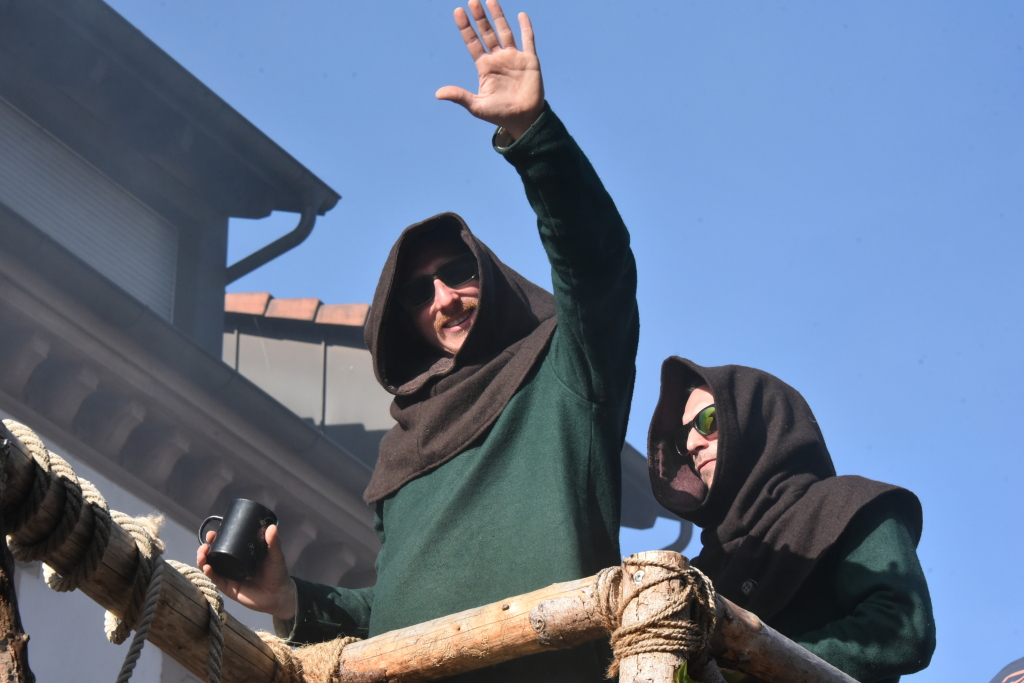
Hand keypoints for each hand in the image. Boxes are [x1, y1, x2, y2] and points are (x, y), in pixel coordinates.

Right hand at [197, 524, 295, 619]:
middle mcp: (233, 564)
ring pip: (211, 567)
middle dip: (206, 547)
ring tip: (202, 553)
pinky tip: (207, 567)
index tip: (213, 533)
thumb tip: (273, 527)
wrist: (279, 595)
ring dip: (203, 559)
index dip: (217, 538)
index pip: (226, 543)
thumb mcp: (275, 556)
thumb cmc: (277, 573)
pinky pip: (216, 580)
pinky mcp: (228, 588)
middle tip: (207, 542)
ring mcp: (229, 576)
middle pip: (214, 554)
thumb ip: (274, 542)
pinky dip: (209, 573)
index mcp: (242, 554)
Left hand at [436, 0, 544, 139]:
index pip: (473, 43)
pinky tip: (521, 15)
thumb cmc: (500, 115)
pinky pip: (528, 40)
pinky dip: (525, 28)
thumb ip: (459, 97)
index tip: (458, 11)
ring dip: (498, 16)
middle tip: (472, 0)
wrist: (524, 120)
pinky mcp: (529, 61)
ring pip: (504, 32)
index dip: (465, 27)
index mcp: (485, 67)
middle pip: (487, 33)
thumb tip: (438, 94)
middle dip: (479, 17)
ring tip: (490, 0)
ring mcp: (514, 58)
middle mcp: (498, 59)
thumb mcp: (477, 106)